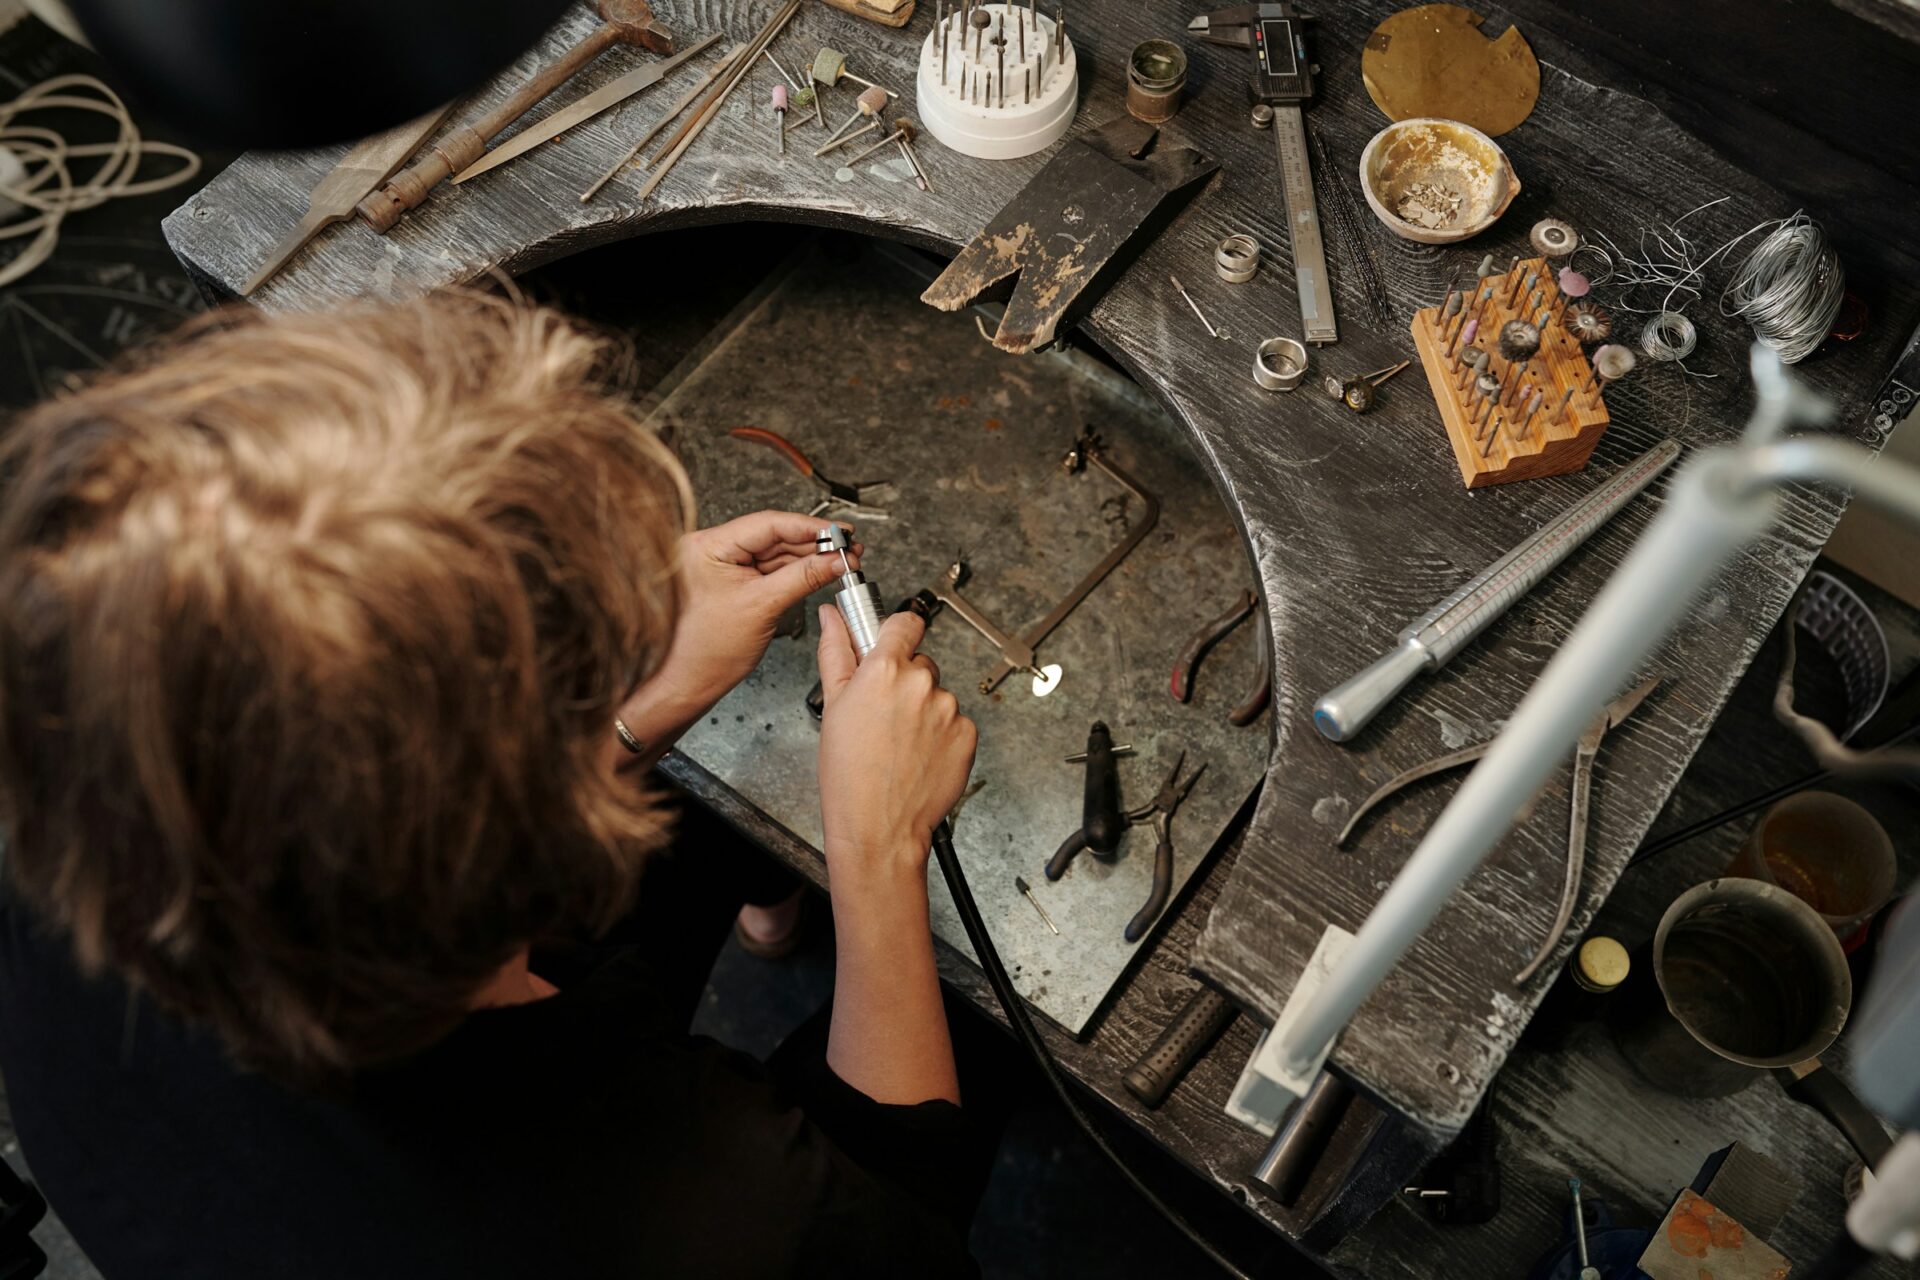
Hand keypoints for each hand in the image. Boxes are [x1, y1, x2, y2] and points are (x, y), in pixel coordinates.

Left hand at [625, 511, 858, 729]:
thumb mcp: (763, 607)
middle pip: (773, 535)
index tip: (839, 532)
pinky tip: (818, 570)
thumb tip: (834, 560)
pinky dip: (795, 571)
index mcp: (708, 546)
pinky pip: (769, 569)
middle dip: (814, 543)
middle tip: (848, 548)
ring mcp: (721, 565)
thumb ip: (803, 577)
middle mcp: (711, 549)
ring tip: (840, 561)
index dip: (809, 527)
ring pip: (774, 552)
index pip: (768, 524)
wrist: (686, 682)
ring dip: (809, 557)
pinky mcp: (731, 581)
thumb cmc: (705, 652)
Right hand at [815, 607, 977, 889]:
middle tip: (883, 717)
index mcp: (885, 670)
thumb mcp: (833, 707)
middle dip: (904, 683)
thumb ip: (836, 652)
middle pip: (919, 665)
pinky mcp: (967, 735)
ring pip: (937, 696)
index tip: (890, 644)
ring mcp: (949, 710)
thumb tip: (832, 617)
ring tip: (898, 745)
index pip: (905, 623)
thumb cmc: (849, 776)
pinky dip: (941, 735)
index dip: (896, 634)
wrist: (878, 827)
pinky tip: (918, 756)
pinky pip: (955, 723)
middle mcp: (922, 684)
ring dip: (923, 712)